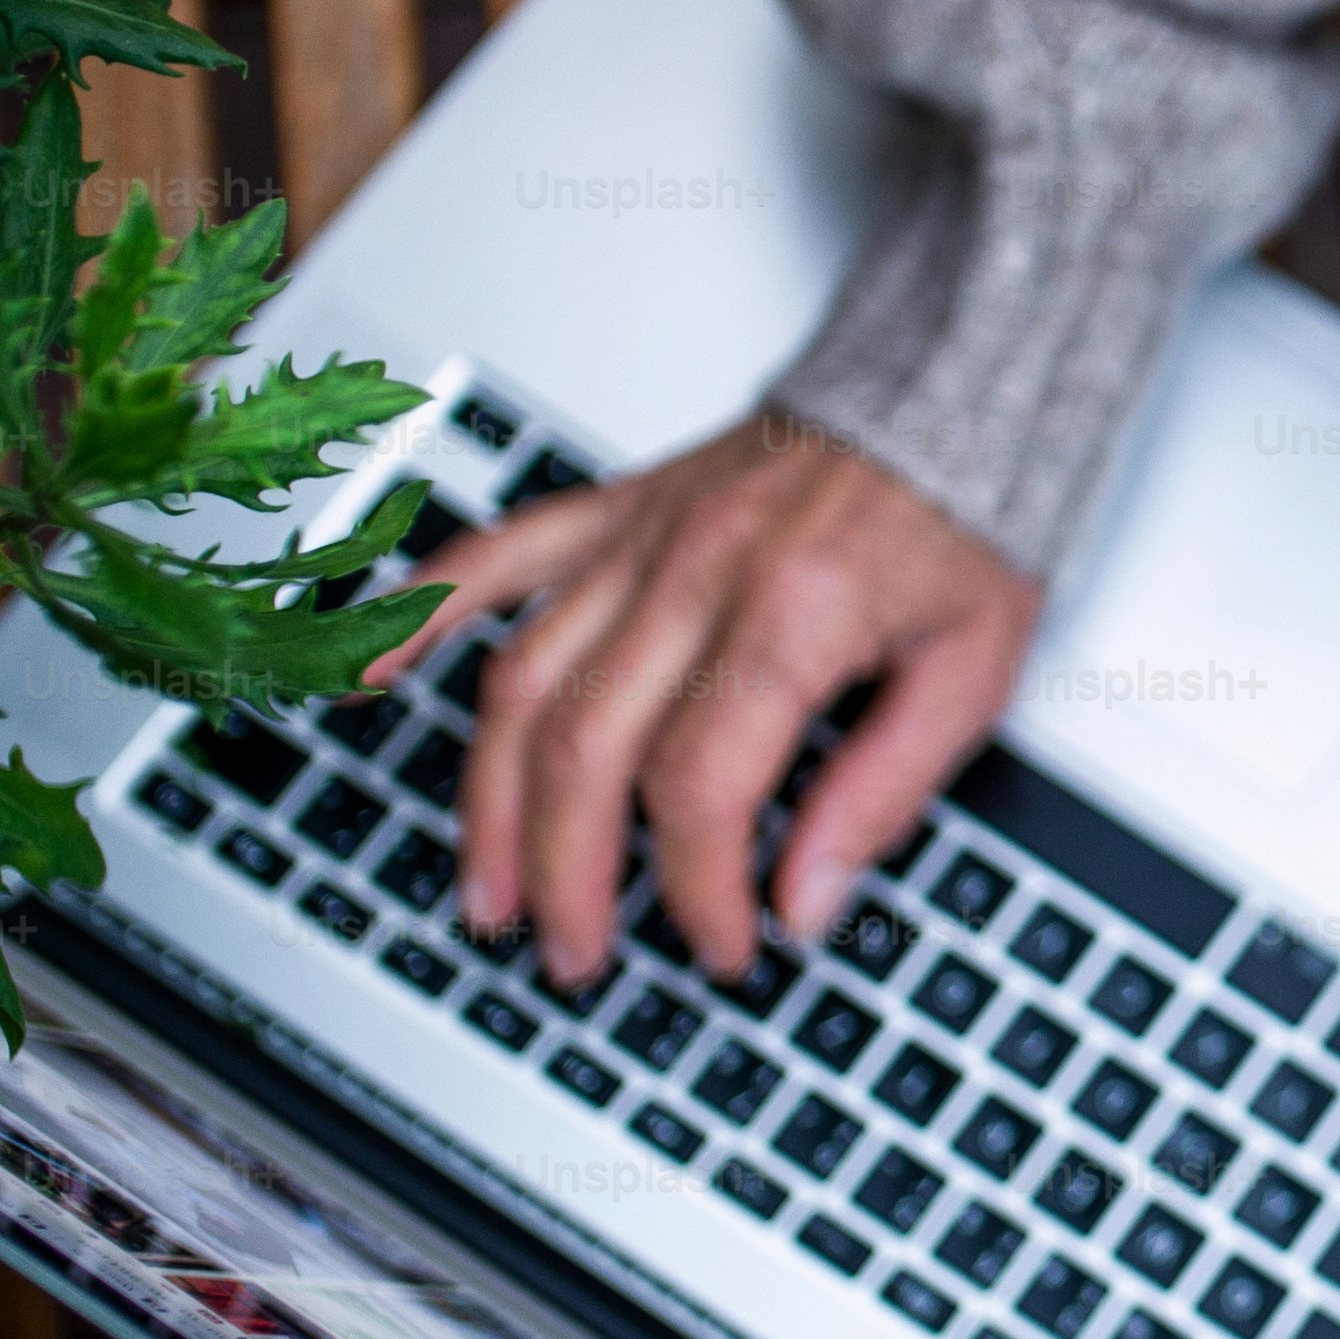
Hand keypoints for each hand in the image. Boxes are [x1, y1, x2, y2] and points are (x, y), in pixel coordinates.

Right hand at [367, 415, 1040, 987]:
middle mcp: (698, 570)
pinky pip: (495, 556)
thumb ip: (883, 793)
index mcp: (794, 613)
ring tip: (491, 890)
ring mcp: (643, 535)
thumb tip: (807, 904)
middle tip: (578, 954)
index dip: (700, 888)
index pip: (703, 786)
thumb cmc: (967, 518)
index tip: (724, 944)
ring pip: (523, 680)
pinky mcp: (617, 506)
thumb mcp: (971, 672)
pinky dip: (421, 617)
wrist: (953, 384)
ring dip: (492, 800)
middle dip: (571, 875)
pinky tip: (368, 681)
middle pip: (587, 749)